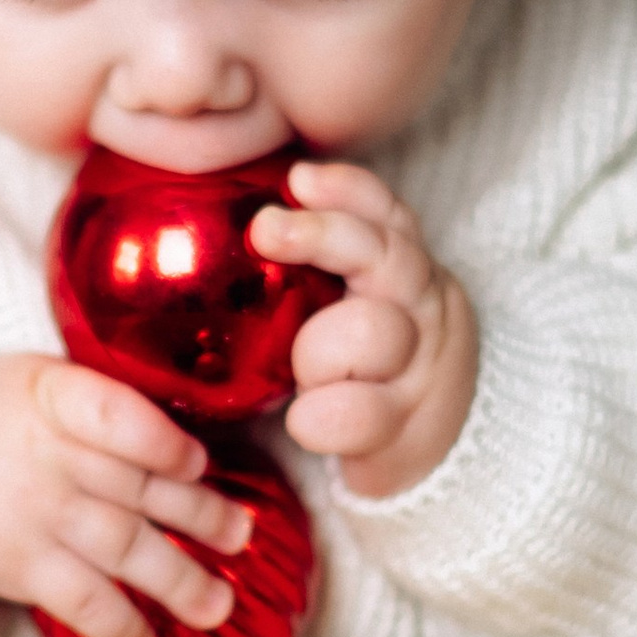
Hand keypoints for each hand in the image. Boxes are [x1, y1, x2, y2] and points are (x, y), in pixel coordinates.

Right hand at [0, 352, 254, 636]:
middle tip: (241, 538)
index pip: (116, 418)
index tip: (199, 464)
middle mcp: (46, 458)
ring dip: (180, 582)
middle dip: (200, 517)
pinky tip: (148, 635)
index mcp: (56, 398)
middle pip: (137, 490)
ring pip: (123, 550)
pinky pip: (80, 601)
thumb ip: (112, 405)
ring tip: (218, 604)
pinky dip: (120, 622)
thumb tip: (199, 455)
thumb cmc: (7, 417)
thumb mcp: (47, 380)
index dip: (164, 444)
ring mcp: (34, 517)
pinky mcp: (21, 567)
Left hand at [251, 163, 478, 501]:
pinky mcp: (409, 431)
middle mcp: (416, 307)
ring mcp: (417, 367)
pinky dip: (327, 417)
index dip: (345, 191)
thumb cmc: (336, 367)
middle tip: (267, 230)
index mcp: (395, 267)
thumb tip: (219, 216)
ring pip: (374, 331)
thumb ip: (295, 261)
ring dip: (320, 350)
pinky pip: (365, 414)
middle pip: (384, 256)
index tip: (299, 180)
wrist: (402, 455)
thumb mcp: (325, 303)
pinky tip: (305, 420)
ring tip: (296, 376)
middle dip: (323, 239)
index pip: (382, 213)